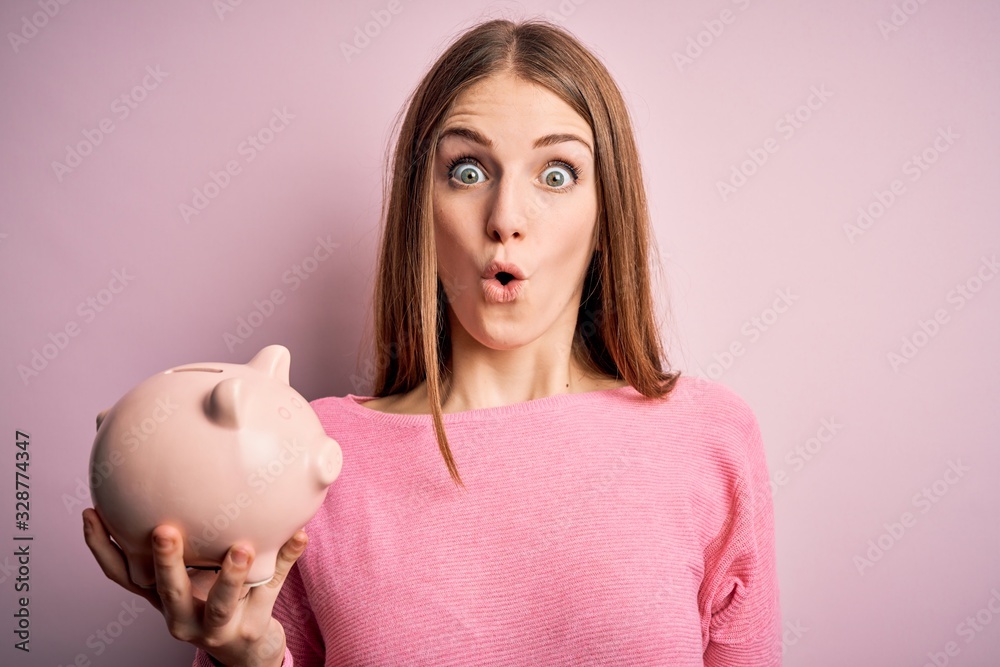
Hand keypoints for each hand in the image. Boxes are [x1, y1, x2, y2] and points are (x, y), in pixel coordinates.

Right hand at [83, 507, 306, 666]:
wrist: (247, 652)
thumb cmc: (216, 599)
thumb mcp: (194, 575)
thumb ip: (187, 540)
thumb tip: (181, 471)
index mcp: (163, 598)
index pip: (122, 575)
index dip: (102, 547)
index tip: (91, 513)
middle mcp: (181, 616)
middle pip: (168, 590)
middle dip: (165, 561)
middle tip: (165, 531)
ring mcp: (217, 626)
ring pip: (221, 601)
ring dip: (231, 575)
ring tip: (242, 549)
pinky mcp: (251, 627)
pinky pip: (272, 587)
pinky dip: (286, 559)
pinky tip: (299, 535)